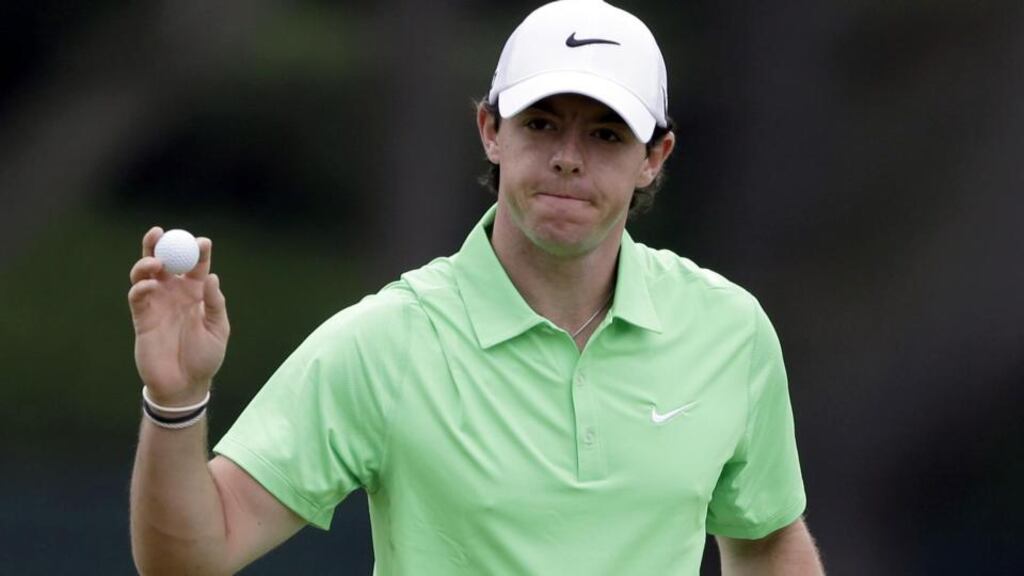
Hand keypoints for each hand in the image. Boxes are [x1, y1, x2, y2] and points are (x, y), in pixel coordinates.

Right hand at [128, 227, 229, 406]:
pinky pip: (137, 296)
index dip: (198, 252)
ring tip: (155, 261)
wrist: (184, 384)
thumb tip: (212, 277)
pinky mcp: (142, 317)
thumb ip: (215, 304)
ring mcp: (157, 304)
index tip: (203, 242)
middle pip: (165, 261)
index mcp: (197, 293)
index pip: (196, 266)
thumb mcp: (218, 330)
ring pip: (145, 274)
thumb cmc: (205, 357)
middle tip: (160, 232)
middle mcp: (175, 294)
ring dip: (146, 262)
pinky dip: (141, 286)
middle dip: (161, 244)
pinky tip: (150, 284)